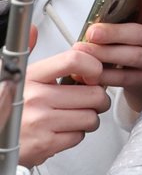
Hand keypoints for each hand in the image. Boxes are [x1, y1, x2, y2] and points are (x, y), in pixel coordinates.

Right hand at [19, 42, 108, 166]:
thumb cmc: (9, 110)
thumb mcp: (14, 77)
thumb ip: (26, 53)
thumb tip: (33, 29)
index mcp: (30, 77)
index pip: (73, 61)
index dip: (94, 67)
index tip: (94, 75)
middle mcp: (34, 98)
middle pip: (94, 94)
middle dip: (98, 100)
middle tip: (88, 101)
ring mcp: (40, 122)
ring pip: (91, 117)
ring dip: (88, 119)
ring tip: (72, 116)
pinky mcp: (44, 144)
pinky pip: (79, 136)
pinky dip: (74, 135)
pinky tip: (60, 131)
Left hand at [79, 0, 141, 112]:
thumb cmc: (130, 47)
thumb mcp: (131, 28)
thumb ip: (120, 18)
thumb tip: (97, 10)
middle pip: (140, 33)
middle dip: (114, 32)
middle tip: (92, 32)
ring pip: (133, 55)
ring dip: (105, 53)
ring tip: (83, 51)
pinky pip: (124, 77)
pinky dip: (104, 74)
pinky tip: (88, 72)